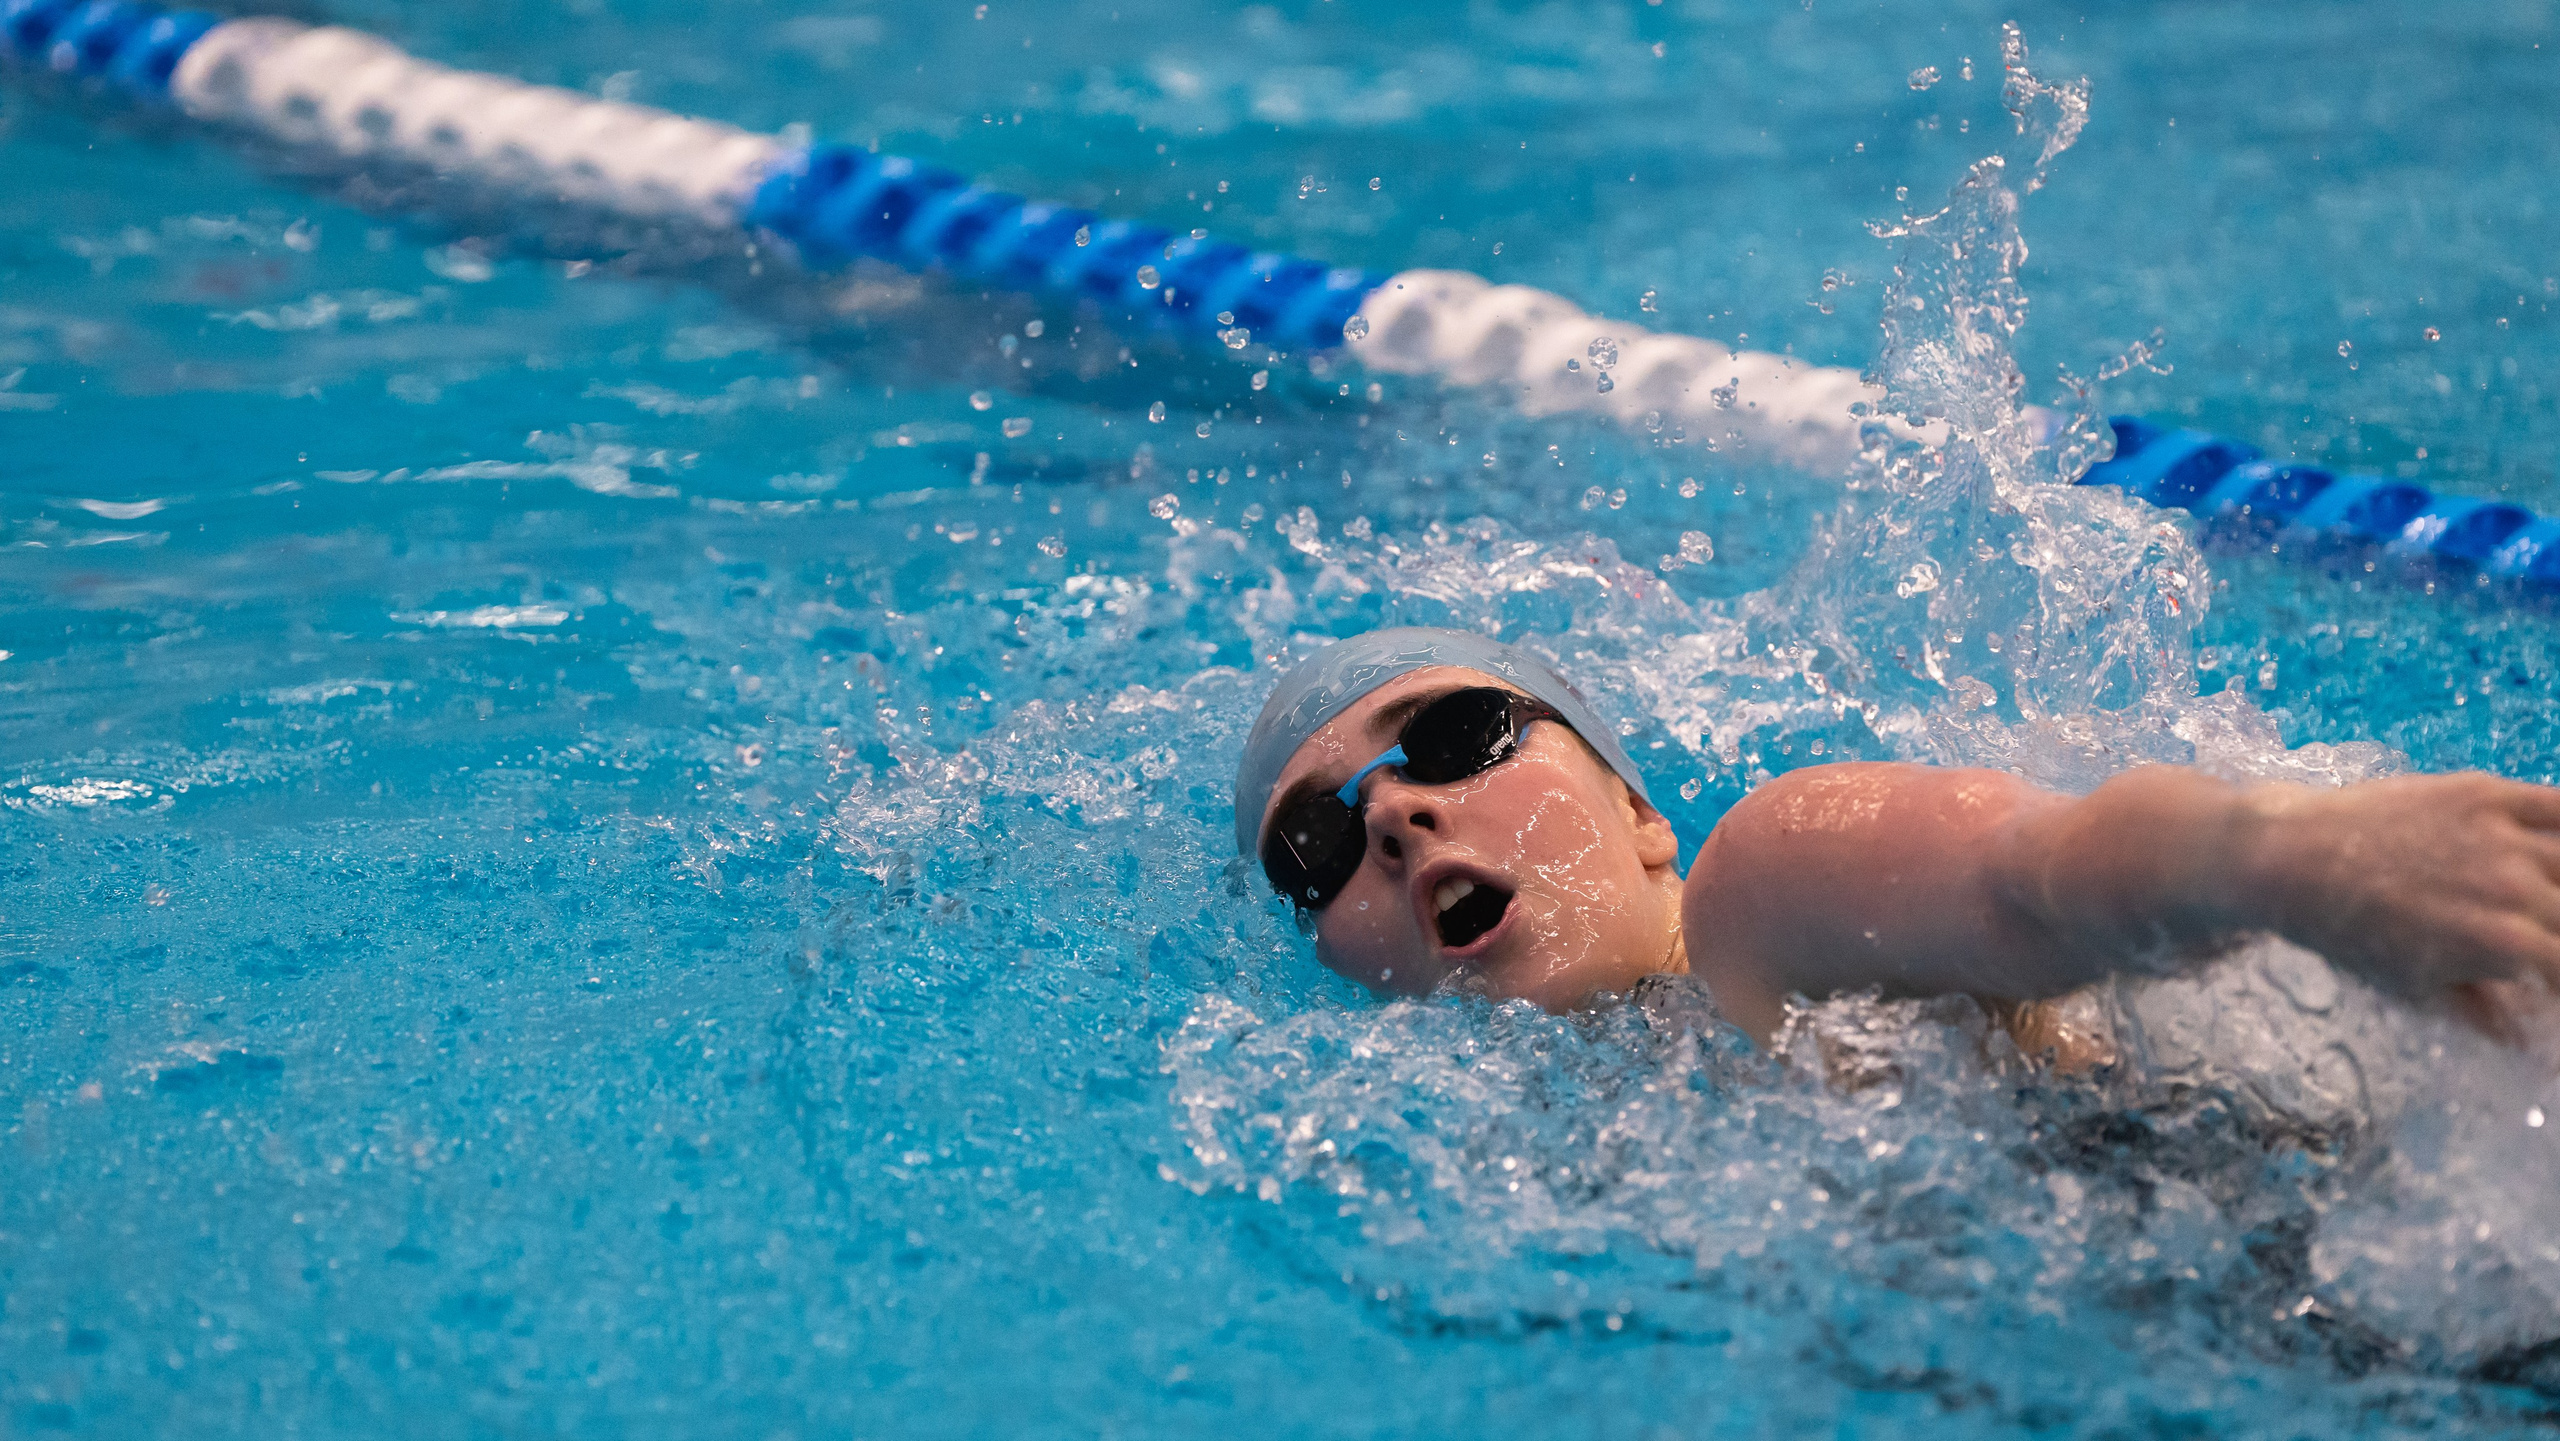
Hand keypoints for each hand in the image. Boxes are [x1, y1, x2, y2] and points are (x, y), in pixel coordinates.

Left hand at [2237, 772, 2559, 1030]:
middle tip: (2540, 941)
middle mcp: (2518, 888)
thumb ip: (2478, 1008)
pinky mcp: (2484, 793)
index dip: (2559, 985)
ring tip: (2548, 901)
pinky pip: (2556, 803)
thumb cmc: (2347, 932)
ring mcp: (2504, 836)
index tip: (2547, 987)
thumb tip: (2522, 1042)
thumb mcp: (2412, 983)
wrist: (2293, 859)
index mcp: (2508, 944)